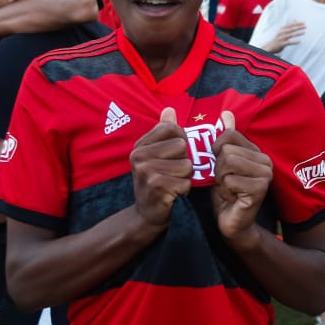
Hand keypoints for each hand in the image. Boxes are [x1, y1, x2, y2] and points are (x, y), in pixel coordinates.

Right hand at [130, 107, 192, 226]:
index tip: (173, 155)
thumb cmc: (157, 181)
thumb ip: (164, 132)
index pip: (172, 128)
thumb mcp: (157, 155)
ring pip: (186, 165)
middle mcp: (139, 155)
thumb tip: (170, 109)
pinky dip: (184, 190)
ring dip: (185, 178)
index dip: (181, 141)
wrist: (148, 214)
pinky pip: (185, 182)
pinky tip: (172, 195)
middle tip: (171, 174)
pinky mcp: (156, 186)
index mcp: (140, 145)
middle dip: (184, 162)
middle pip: (182, 145)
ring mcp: (145, 171)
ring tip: (172, 184)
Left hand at [211, 110, 271, 247]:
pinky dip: (225, 191)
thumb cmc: (226, 192)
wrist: (231, 222)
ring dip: (221, 179)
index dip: (216, 150)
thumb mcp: (221, 163)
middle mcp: (265, 160)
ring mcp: (265, 174)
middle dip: (218, 168)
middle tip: (225, 182)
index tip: (221, 167)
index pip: (229, 134)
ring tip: (228, 189)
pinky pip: (230, 180)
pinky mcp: (260, 188)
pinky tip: (232, 198)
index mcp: (256, 151)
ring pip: (228, 162)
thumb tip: (226, 113)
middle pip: (227, 150)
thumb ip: (224, 139)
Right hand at [262, 21, 304, 53]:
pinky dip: (294, 42)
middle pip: (291, 29)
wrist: (270, 47)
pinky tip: (299, 42)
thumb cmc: (279, 38)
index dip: (297, 23)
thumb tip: (295, 20)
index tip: (304, 22)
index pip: (291, 25)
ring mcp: (281, 38)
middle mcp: (281, 32)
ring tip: (304, 32)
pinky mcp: (281, 44)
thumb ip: (290, 26)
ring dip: (298, 33)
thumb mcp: (283, 31)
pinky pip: (289, 42)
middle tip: (305, 26)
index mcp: (282, 29)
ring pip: (290, 35)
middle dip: (298, 27)